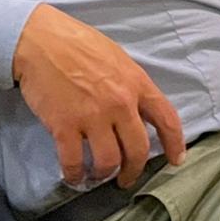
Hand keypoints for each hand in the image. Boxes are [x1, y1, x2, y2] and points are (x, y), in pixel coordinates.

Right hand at [12, 4, 186, 187]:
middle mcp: (120, 103)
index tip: (177, 160)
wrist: (42, 41)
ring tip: (98, 176)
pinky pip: (74, 161)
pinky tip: (73, 177)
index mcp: (138, 84)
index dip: (175, 143)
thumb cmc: (80, 45)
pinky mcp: (64, 126)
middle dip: (134, 170)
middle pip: (138, 149)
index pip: (167, 118)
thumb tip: (137, 110)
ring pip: (108, 161)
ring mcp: (93, 116)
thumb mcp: (119, 59)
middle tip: (126, 179)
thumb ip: (131, 86)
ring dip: (104, 174)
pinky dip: (74, 175)